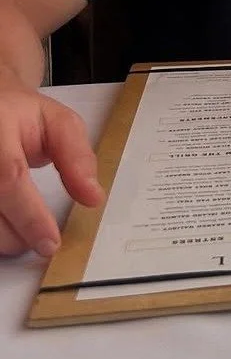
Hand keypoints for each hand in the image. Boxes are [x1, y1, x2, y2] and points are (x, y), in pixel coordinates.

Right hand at [0, 81, 103, 257]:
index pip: (8, 177)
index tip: (50, 242)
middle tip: (41, 238)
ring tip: (22, 231)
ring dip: (1, 238)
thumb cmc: (20, 117)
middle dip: (17, 234)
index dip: (29, 215)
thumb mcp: (58, 123)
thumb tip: (93, 197)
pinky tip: (5, 225)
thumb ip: (77, 157)